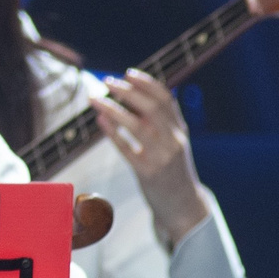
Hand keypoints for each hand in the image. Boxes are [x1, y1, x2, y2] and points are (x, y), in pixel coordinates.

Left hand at [90, 69, 208, 246]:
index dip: (147, 83)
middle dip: (127, 91)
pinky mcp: (148, 173)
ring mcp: (162, 157)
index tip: (128, 73)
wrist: (183, 204)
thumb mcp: (173, 143)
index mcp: (180, 130)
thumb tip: (131, 96)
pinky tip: (100, 120)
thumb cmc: (171, 169)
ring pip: (137, 126)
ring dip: (113, 109)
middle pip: (151, 108)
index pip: (166, 99)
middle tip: (107, 81)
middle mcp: (173, 141)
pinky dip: (112, 132)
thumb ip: (160, 122)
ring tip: (95, 98)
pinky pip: (127, 149)